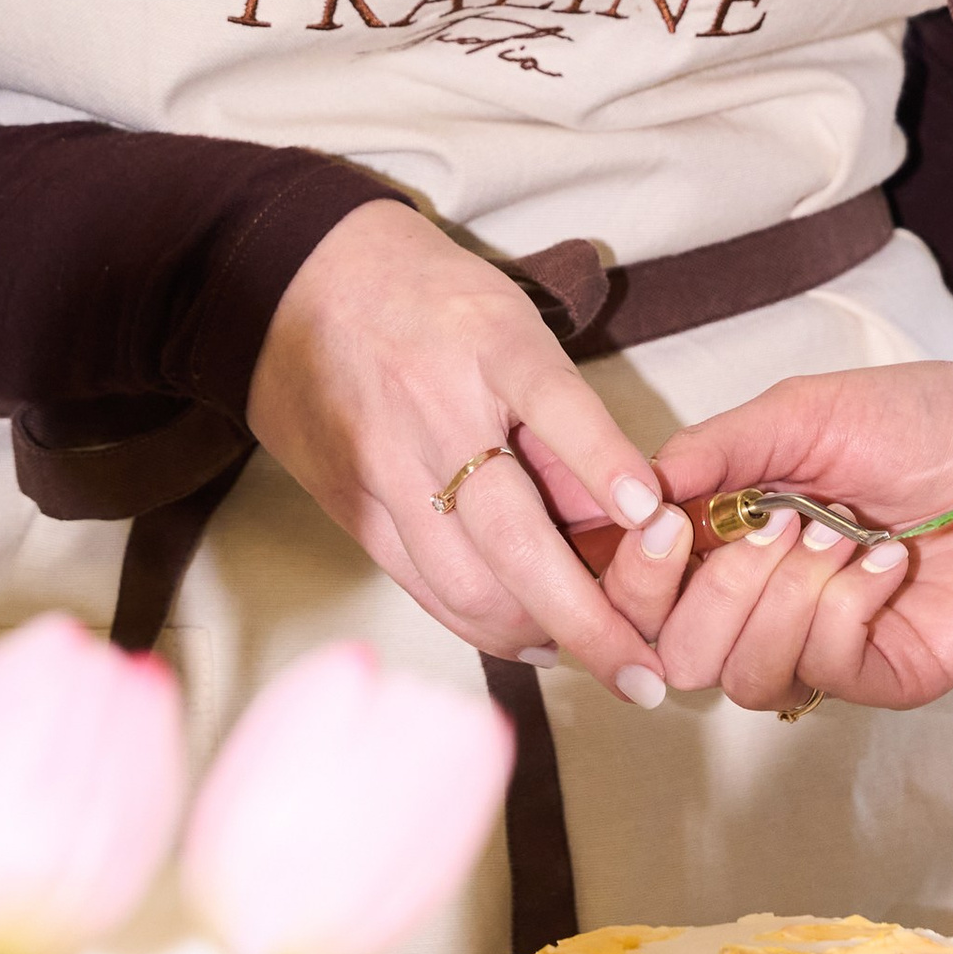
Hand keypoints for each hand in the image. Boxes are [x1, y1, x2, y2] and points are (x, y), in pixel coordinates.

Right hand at [247, 201, 676, 699]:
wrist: (296, 281)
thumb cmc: (430, 299)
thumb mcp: (512, 324)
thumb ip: (563, 418)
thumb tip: (623, 519)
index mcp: (490, 344)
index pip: (557, 407)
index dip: (607, 465)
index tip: (656, 519)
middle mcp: (434, 409)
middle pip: (513, 535)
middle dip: (586, 618)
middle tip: (644, 672)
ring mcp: (384, 465)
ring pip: (466, 583)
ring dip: (537, 634)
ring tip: (592, 657)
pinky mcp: (349, 505)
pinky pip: (422, 586)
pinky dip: (480, 624)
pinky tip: (525, 638)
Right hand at [652, 362, 952, 711]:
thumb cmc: (927, 418)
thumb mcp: (801, 414)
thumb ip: (712, 452)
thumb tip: (628, 495)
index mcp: (734, 537)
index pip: (644, 594)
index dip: (635, 575)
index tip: (664, 524)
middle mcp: (768, 600)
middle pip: (675, 652)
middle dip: (710, 590)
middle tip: (774, 524)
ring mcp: (827, 643)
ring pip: (741, 675)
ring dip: (780, 599)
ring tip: (836, 536)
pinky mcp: (888, 674)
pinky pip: (824, 673)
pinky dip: (845, 610)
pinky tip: (888, 561)